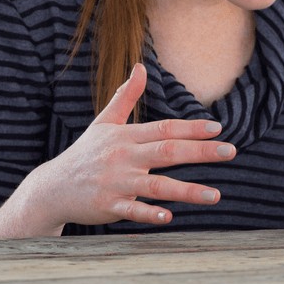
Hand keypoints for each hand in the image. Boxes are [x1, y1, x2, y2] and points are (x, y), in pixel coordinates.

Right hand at [33, 63, 235, 228]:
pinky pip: (132, 210)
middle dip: (201, 151)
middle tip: (230, 152)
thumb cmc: (84, 154)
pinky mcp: (109, 205)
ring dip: (186, 190)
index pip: (164, 129)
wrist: (53, 187)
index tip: (218, 128)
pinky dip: (149, 213)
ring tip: (215, 195)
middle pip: (167, 152)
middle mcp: (124, 157)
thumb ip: (126, 96)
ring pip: (156, 185)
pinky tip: (169, 217)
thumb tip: (141, 66)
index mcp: (126, 136)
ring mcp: (116, 182)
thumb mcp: (103, 122)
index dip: (192, 128)